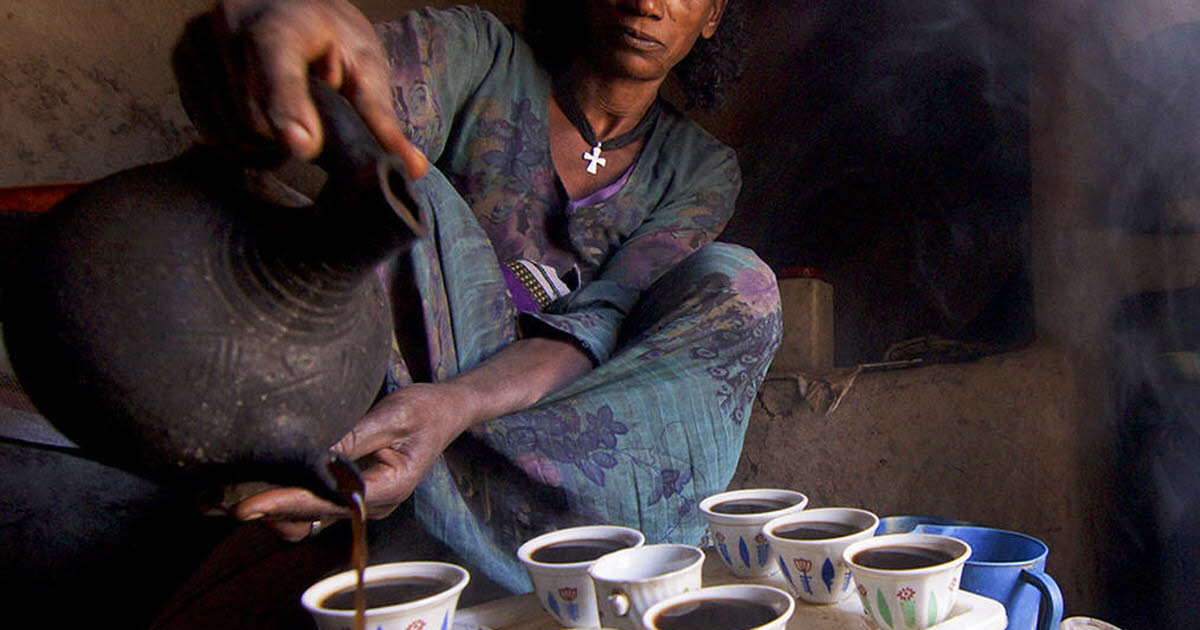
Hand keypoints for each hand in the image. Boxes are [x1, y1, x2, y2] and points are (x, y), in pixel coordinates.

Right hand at [173, 0, 426, 176]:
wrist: (288, 2)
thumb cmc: (333, 38)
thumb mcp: (366, 69)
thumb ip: (381, 119)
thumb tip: (412, 169)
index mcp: (281, 20)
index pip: (275, 64)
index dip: (287, 107)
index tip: (302, 146)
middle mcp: (229, 23)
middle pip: (254, 115)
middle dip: (286, 135)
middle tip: (311, 125)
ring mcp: (197, 41)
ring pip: (229, 129)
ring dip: (261, 142)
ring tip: (286, 118)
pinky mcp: (181, 61)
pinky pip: (208, 129)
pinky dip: (236, 137)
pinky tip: (258, 118)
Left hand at [230, 383, 469, 540]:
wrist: (446, 411)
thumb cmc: (423, 409)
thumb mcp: (390, 415)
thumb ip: (351, 437)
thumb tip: (309, 450)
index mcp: (389, 487)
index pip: (327, 500)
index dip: (284, 503)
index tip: (246, 507)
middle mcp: (374, 504)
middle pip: (314, 515)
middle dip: (271, 510)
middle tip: (221, 504)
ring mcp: (364, 503)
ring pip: (312, 515)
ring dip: (276, 507)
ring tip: (231, 495)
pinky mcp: (353, 494)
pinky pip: (316, 504)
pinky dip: (288, 498)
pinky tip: (260, 486)